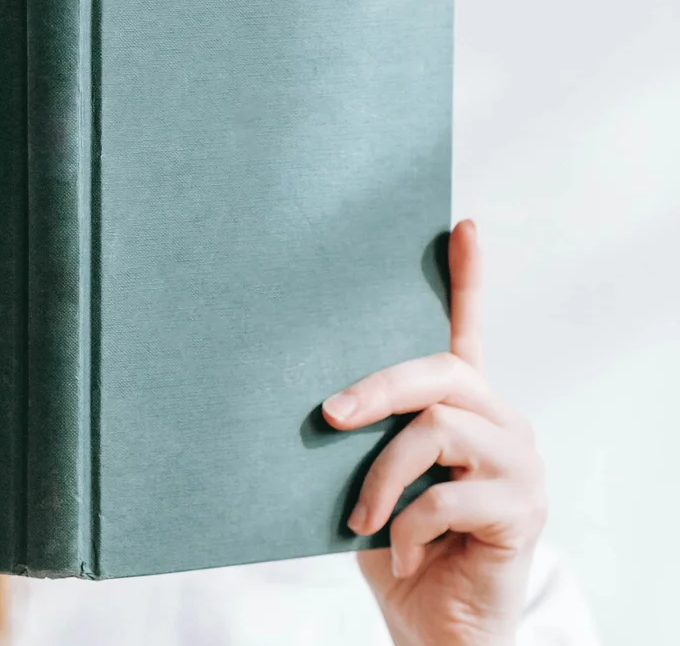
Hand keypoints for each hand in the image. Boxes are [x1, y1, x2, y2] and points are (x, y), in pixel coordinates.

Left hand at [323, 220, 545, 645]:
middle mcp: (499, 423)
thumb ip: (357, 439)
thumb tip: (309, 401)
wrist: (435, 627)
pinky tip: (396, 552)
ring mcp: (518, 464)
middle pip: (441, 373)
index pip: (466, 333)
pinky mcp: (524, 509)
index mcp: (461, 411)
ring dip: (381, 476)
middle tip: (326, 415)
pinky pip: (446, 498)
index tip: (461, 227)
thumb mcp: (364, 481)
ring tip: (357, 518)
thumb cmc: (395, 546)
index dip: (467, 280)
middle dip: (375, 388)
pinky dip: (403, 527)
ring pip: (437, 430)